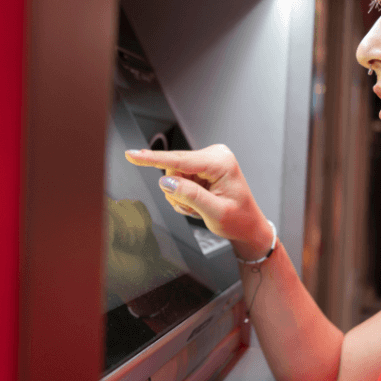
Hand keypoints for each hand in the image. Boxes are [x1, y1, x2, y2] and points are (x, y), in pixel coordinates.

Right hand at [125, 144, 271, 259]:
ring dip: (180, 195)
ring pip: (174, 175)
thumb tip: (166, 181)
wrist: (248, 225)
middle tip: (192, 208)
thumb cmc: (239, 220)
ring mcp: (208, 160)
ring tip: (197, 207)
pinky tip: (197, 203)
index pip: (180, 160)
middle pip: (174, 168)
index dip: (153, 159)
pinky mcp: (202, 166)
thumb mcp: (215, 212)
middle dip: (178, 191)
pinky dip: (184, 194)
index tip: (132, 155)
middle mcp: (215, 155)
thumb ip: (190, 196)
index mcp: (221, 162)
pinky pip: (179, 179)